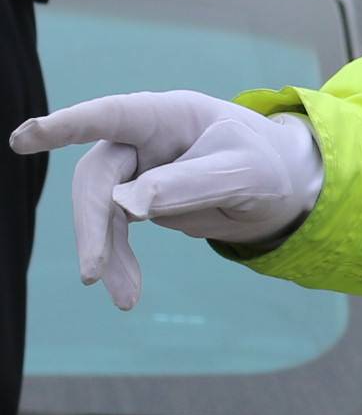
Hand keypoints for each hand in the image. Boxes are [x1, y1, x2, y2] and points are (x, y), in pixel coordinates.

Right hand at [10, 91, 327, 310]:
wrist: (283, 189)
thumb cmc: (266, 166)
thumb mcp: (242, 173)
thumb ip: (189, 184)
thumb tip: (127, 205)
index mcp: (167, 114)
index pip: (112, 116)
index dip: (68, 125)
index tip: (25, 137)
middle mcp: (142, 139)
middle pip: (98, 177)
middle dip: (93, 225)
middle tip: (92, 271)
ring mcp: (136, 171)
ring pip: (102, 211)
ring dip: (107, 254)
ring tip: (125, 299)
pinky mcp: (138, 202)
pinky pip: (116, 233)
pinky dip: (119, 261)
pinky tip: (127, 294)